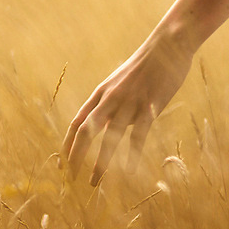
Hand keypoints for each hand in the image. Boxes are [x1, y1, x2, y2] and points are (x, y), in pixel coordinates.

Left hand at [64, 27, 193, 184]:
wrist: (166, 45)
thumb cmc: (144, 66)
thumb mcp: (120, 82)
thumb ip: (111, 103)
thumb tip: (106, 127)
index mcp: (101, 93)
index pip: (77, 122)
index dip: (67, 145)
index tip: (62, 165)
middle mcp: (110, 98)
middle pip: (85, 131)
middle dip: (75, 156)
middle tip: (70, 179)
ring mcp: (129, 102)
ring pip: (109, 137)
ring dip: (100, 162)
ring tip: (94, 183)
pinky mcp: (149, 106)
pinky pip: (138, 135)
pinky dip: (132, 154)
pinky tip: (129, 172)